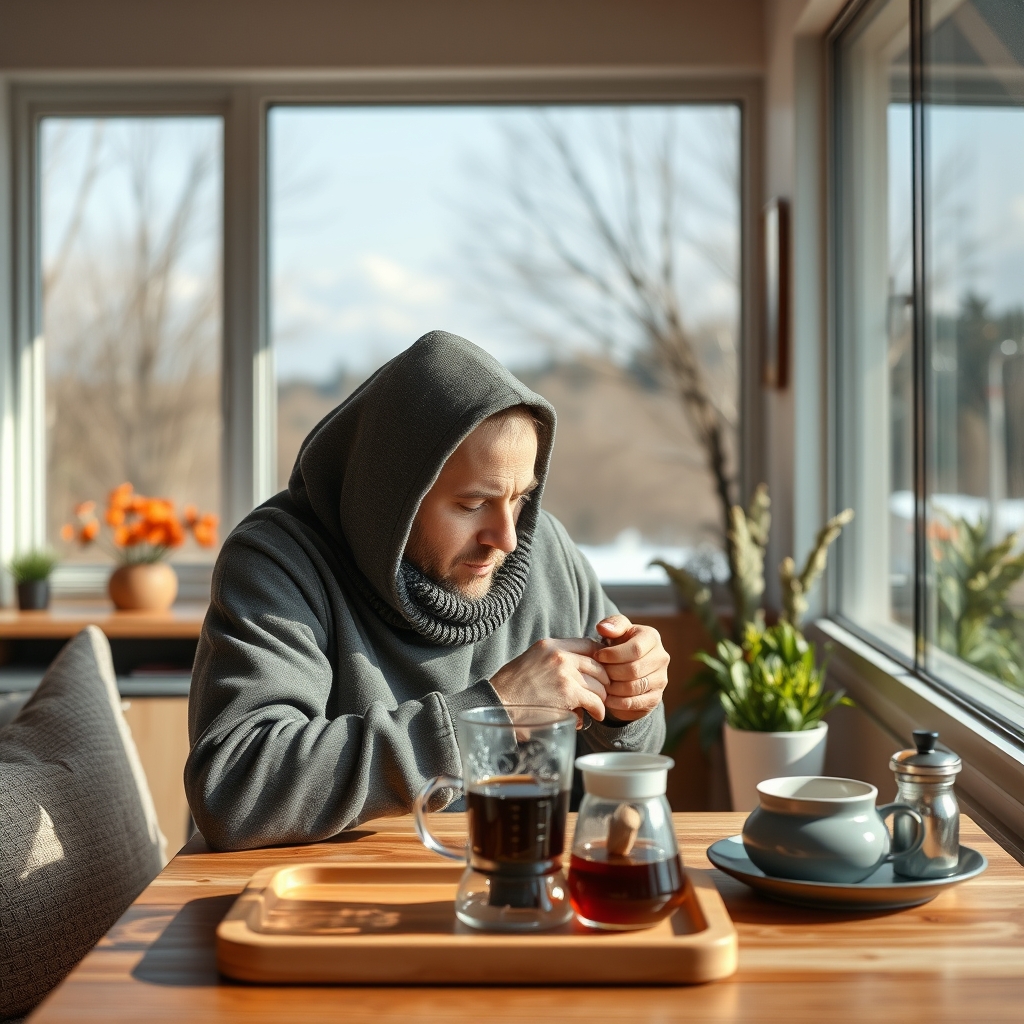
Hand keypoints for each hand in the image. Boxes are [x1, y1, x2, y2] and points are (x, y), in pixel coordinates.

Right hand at [490, 638, 609, 726]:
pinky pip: (595, 700)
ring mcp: (565, 672)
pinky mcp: (568, 692)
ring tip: (597, 708)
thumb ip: (552, 661)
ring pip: (599, 684)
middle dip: (604, 680)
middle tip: (602, 693)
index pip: (588, 644)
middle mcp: (559, 655)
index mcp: (550, 645)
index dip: (600, 658)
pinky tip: (595, 716)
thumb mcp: (531, 662)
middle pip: (598, 664)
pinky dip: (598, 710)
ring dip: (601, 698)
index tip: (601, 671)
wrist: (498, 705)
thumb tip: (575, 671)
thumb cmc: (510, 690)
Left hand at [595, 615, 669, 721]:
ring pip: (635, 687)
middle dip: (611, 672)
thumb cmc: (619, 644)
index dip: (613, 655)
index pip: (636, 649)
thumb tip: (603, 628)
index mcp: (652, 637)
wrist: (626, 666)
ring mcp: (661, 679)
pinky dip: (618, 702)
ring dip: (614, 688)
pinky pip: (636, 703)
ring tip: (601, 684)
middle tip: (597, 673)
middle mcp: (661, 658)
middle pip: (634, 670)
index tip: (597, 656)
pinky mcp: (656, 697)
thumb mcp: (616, 631)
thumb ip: (611, 625)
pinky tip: (607, 698)